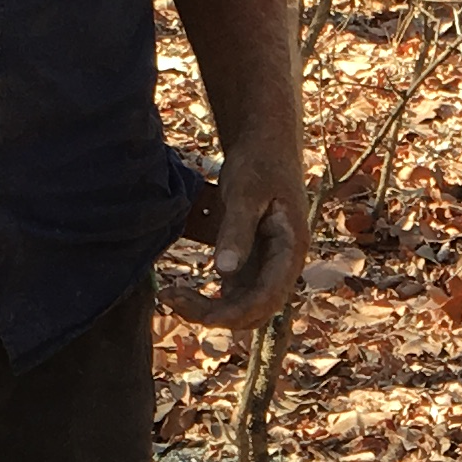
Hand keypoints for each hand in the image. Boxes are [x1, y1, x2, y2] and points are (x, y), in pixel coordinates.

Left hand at [165, 149, 303, 330]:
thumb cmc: (260, 163)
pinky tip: (179, 293)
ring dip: (208, 310)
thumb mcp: (246, 192)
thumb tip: (223, 271)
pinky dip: (206, 300)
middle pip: (254, 312)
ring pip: (241, 308)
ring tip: (171, 295)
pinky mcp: (248, 265)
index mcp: (291, 250)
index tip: (201, 314)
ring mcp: (265, 268)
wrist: (266, 146)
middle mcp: (282, 267)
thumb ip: (237, 230)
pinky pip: (229, 296)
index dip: (236, 312)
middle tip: (172, 297)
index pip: (268, 297)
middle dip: (216, 314)